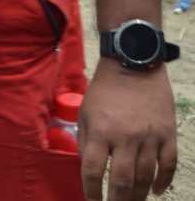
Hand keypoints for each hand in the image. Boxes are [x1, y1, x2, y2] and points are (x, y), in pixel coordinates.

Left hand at [79, 59, 176, 199]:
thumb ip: (85, 139)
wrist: (133, 66)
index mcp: (100, 131)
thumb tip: (86, 166)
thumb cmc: (104, 90)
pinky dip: (163, 181)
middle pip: (121, 181)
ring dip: (137, 195)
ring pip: (145, 177)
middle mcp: (125, 137)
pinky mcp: (168, 134)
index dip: (91, 191)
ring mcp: (149, 137)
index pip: (92, 170)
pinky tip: (156, 191)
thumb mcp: (85, 111)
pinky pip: (168, 165)